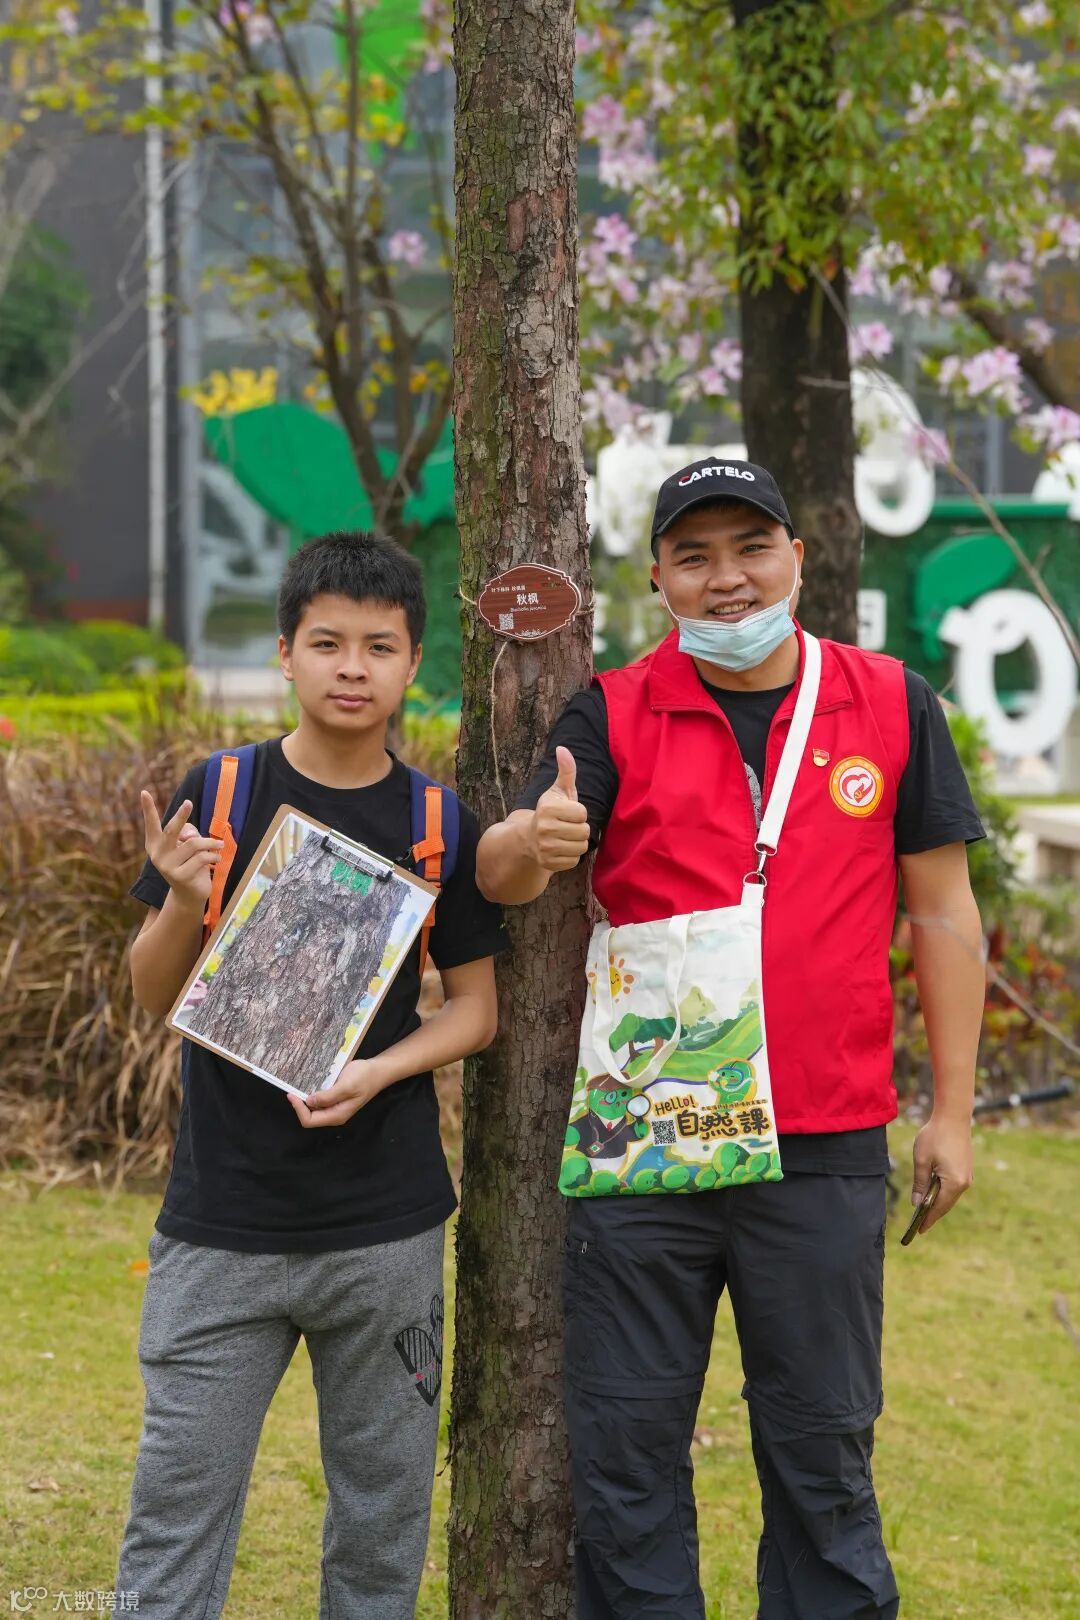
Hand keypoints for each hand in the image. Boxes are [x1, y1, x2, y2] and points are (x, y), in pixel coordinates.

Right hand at [140, 790, 222, 911]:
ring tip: (219, 845)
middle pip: (171, 830)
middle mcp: (157, 855)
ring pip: (194, 844)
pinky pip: (202, 858)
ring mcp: (167, 866)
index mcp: (155, 845)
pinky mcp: (179, 876)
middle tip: (188, 803)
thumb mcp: (187, 846)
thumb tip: (190, 836)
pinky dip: (213, 856)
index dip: (148, 808)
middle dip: (180, 815)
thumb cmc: (190, 864)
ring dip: (211, 843)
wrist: (190, 895)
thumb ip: (187, 834)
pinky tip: (217, 859)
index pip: (151, 824)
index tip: (144, 792)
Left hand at [288, 1057, 389, 1128]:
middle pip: (310, 1116)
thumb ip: (328, 1096)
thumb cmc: (364, 1078)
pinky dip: (311, 1093)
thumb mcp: (346, 1086)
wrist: (377, 1070)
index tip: (292, 1094)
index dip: (299, 1110)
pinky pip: (318, 1100)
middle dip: (300, 1105)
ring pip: (313, 1108)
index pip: (310, 1120)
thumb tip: (309, 1102)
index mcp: (337, 1115)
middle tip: (293, 1089)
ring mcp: (334, 1106)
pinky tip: (308, 1083)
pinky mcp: (334, 1097)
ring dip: (304, 1099)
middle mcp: (334, 1114)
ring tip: (298, 1086)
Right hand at [530, 746, 589, 871]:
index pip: (582, 813)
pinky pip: (574, 861)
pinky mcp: (548, 864)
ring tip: (564, 837)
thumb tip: (562, 748)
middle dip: (579, 828)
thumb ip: (566, 770)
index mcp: (547, 808)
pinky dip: (570, 856)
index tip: (566, 813)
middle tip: (566, 826)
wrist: (528, 839)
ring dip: (576, 843)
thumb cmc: (549, 812)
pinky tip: (560, 849)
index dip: (578, 813)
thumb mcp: (557, 790)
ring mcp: (545, 848)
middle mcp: (544, 829)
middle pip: (584, 831)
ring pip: (582, 847)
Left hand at [911, 1112, 972, 1233]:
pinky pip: (953, 1187)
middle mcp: (964, 1183)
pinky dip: (943, 1193)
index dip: (928, 1220)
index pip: (938, 1208)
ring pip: (950, 1196)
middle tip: (919, 1225)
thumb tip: (916, 1203)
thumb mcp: (921, 1160)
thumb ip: (919, 1183)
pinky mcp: (966, 1169)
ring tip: (923, 1212)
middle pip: (946, 1204)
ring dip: (937, 1203)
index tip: (918, 1231)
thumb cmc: (935, 1136)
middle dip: (932, 1214)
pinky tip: (933, 1194)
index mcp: (953, 1183)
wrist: (954, 1117)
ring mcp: (967, 1176)